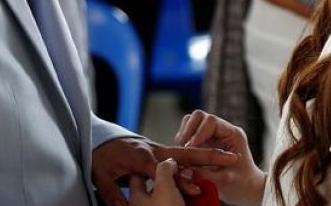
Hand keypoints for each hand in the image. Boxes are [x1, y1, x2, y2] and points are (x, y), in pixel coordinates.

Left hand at [92, 137, 239, 205]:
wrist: (99, 139)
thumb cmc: (100, 157)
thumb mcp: (101, 175)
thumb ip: (112, 192)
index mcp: (140, 156)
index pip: (164, 170)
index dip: (180, 181)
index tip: (196, 190)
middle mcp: (153, 150)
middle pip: (185, 153)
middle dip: (208, 155)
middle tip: (230, 157)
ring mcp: (157, 148)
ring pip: (187, 152)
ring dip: (207, 155)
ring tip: (229, 157)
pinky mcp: (159, 150)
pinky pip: (181, 154)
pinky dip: (197, 158)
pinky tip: (211, 162)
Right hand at [175, 111, 265, 205]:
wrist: (246, 188)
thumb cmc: (241, 184)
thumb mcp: (225, 181)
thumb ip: (206, 175)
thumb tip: (185, 170)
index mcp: (233, 134)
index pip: (211, 121)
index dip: (198, 133)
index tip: (190, 149)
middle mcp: (222, 130)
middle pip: (199, 117)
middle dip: (188, 132)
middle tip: (184, 151)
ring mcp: (212, 135)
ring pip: (191, 123)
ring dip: (184, 137)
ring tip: (184, 155)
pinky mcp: (204, 142)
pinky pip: (188, 135)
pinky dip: (182, 144)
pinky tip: (185, 158)